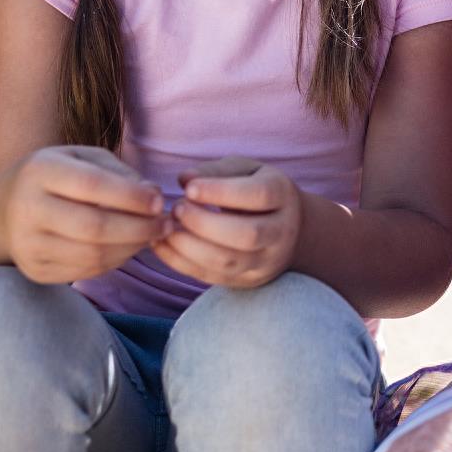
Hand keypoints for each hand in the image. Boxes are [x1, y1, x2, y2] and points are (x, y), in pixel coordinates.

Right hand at [2, 144, 165, 283]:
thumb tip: (153, 195)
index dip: (132, 196)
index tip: (160, 200)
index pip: (92, 186)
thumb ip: (119, 173)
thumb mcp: (82, 159)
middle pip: (94, 227)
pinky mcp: (35, 270)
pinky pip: (85, 271)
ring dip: (131, 248)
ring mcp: (27, 244)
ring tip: (151, 236)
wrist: (3, 211)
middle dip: (139, 228)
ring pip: (92, 255)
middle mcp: (27, 209)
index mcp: (40, 171)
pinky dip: (115, 261)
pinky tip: (127, 247)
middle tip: (165, 225)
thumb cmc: (56, 178)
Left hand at [153, 156, 301, 288]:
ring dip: (189, 246)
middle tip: (176, 209)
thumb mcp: (246, 171)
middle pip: (247, 235)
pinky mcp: (247, 280)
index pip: (258, 196)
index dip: (221, 192)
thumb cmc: (258, 191)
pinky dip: (181, 262)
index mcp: (283, 195)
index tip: (189, 189)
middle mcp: (281, 232)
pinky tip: (162, 245)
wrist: (289, 230)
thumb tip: (185, 178)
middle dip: (203, 223)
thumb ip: (217, 171)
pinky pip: (211, 276)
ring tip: (166, 229)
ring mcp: (266, 261)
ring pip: (228, 262)